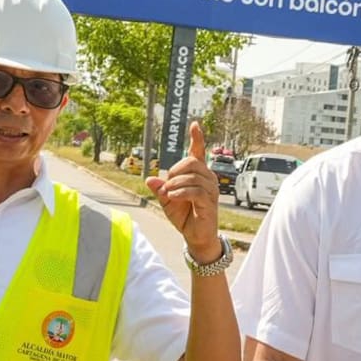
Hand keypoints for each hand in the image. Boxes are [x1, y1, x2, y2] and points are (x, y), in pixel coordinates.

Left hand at [145, 122, 220, 259]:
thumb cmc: (184, 216)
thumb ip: (160, 189)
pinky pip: (194, 191)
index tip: (195, 124)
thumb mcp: (167, 201)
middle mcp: (208, 178)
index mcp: (198, 175)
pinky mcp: (210, 201)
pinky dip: (180, 193)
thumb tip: (149, 179)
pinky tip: (173, 197)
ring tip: (168, 194)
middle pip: (191, 162)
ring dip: (175, 184)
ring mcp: (211, 190)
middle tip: (166, 186)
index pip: (198, 153)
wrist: (194, 236)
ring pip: (192, 176)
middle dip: (174, 171)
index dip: (197, 138)